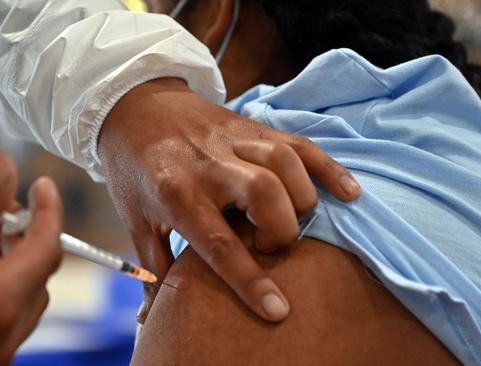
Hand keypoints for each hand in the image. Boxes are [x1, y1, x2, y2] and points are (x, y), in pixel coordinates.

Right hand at [0, 153, 62, 365]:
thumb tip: (5, 167)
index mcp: (0, 304)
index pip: (49, 247)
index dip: (49, 211)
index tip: (43, 187)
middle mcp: (6, 337)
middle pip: (37, 275)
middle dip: (23, 238)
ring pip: (21, 300)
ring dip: (9, 266)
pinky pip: (4, 323)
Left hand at [99, 78, 359, 322]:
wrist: (133, 105)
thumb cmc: (133, 169)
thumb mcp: (135, 220)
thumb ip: (154, 267)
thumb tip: (153, 316)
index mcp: (176, 193)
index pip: (220, 244)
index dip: (250, 281)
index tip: (278, 310)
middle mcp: (209, 164)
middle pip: (265, 195)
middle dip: (280, 232)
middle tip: (268, 244)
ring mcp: (235, 140)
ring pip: (286, 165)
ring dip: (300, 200)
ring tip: (290, 218)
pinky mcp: (253, 126)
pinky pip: (300, 144)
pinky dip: (328, 168)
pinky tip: (348, 192)